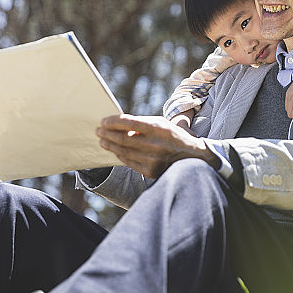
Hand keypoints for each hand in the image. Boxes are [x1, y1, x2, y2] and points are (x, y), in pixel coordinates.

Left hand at [96, 114, 217, 178]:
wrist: (194, 157)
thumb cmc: (174, 137)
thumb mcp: (162, 125)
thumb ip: (142, 124)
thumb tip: (119, 126)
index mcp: (160, 128)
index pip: (131, 123)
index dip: (114, 122)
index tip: (103, 121)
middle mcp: (156, 144)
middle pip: (124, 138)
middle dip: (108, 134)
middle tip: (98, 130)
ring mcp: (153, 159)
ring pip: (124, 151)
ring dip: (110, 145)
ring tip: (102, 140)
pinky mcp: (151, 171)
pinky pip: (129, 162)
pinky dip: (119, 155)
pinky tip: (114, 150)